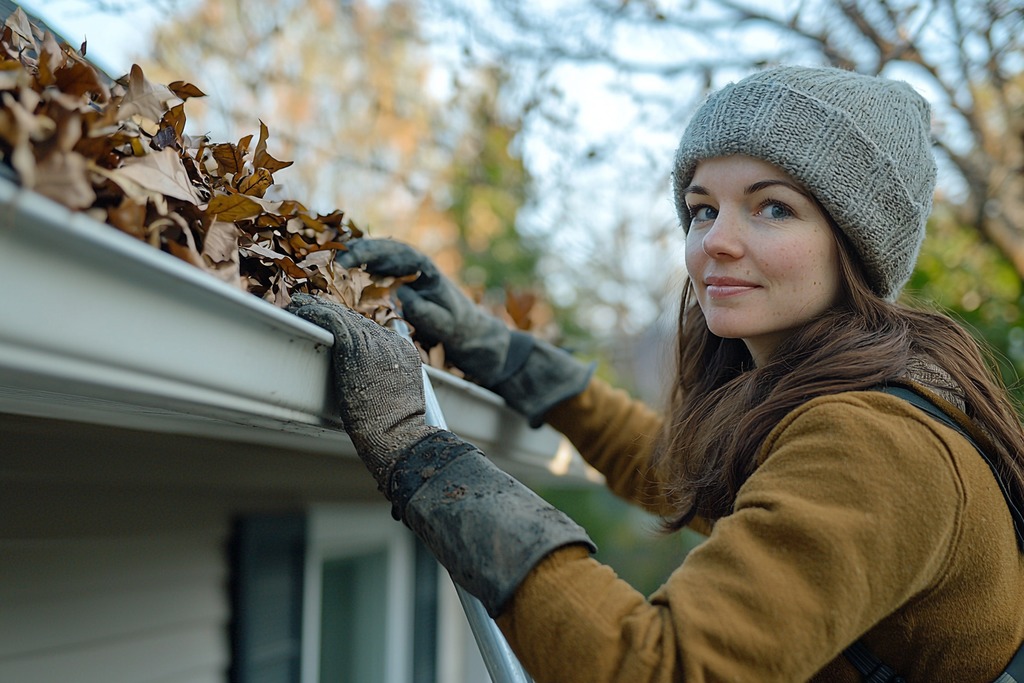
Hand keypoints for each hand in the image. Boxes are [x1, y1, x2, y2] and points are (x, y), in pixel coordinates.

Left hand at [286, 293, 436, 489]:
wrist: (398, 436)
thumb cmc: (393, 430)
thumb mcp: (395, 398)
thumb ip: (383, 380)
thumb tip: (364, 382)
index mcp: (403, 352)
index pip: (372, 330)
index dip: (348, 326)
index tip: (330, 324)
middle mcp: (391, 341)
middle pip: (356, 320)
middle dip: (331, 315)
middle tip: (307, 309)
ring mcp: (374, 341)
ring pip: (341, 315)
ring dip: (317, 311)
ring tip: (298, 307)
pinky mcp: (355, 346)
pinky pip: (330, 319)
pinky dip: (312, 313)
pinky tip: (298, 311)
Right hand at [336, 238, 515, 386]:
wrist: (470, 338)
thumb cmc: (460, 327)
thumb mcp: (445, 322)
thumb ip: (424, 310)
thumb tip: (399, 297)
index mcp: (423, 266)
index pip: (392, 251)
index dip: (367, 253)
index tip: (346, 261)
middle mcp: (409, 267)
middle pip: (376, 252)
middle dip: (351, 256)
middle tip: (326, 266)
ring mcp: (399, 277)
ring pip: (370, 265)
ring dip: (348, 268)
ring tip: (325, 277)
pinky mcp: (392, 291)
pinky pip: (369, 282)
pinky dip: (353, 284)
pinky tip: (337, 292)